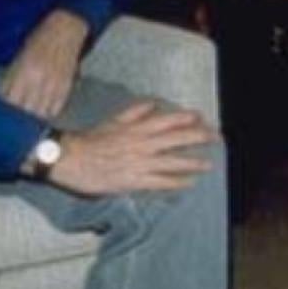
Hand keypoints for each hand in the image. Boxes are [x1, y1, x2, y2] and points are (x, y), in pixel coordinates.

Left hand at [0, 9, 88, 118]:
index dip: (5, 112)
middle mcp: (38, 80)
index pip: (10, 102)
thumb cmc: (39, 39)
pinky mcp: (66, 86)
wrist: (66, 29)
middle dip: (18, 118)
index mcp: (22, 71)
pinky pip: (56, 108)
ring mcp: (54, 85)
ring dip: (34, 118)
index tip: (1, 117)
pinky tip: (44, 112)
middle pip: (25, 112)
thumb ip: (12, 78)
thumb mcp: (20, 56)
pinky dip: (49, 113)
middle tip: (14, 122)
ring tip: (29, 119)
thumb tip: (4, 99)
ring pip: (41, 114)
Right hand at [49, 101, 218, 194]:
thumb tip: (153, 104)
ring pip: (173, 162)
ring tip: (209, 164)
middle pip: (177, 139)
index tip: (202, 118)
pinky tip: (189, 184)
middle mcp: (143, 143)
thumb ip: (135, 112)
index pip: (169, 120)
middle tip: (216, 138)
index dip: (188, 119)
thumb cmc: (92, 139)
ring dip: (193, 162)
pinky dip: (176, 183)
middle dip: (199, 138)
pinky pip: (160, 182)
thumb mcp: (114, 120)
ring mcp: (140, 163)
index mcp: (138, 127)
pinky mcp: (134, 180)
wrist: (71, 158)